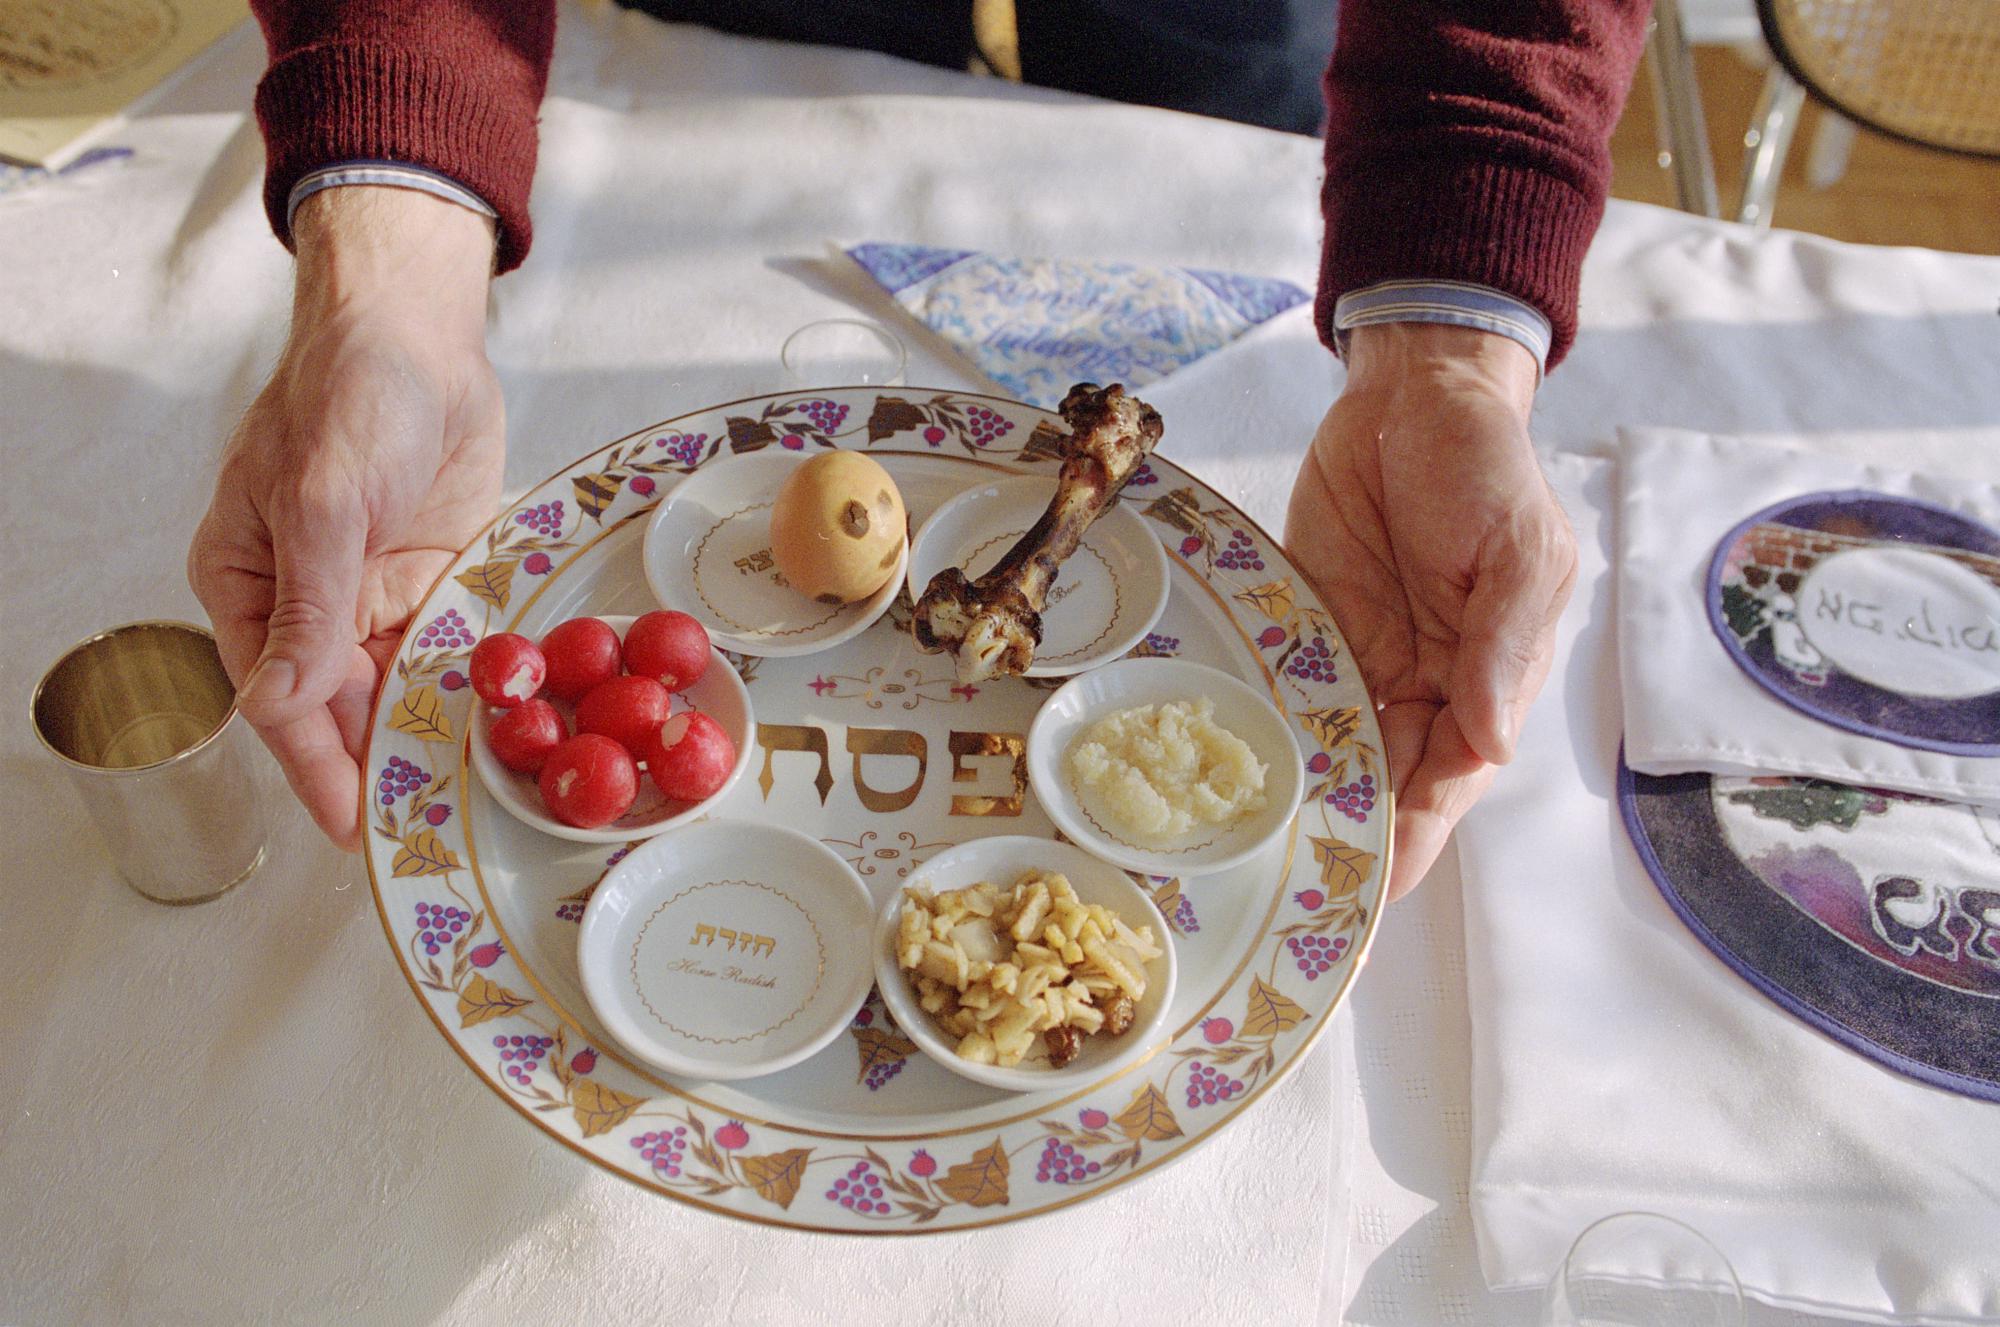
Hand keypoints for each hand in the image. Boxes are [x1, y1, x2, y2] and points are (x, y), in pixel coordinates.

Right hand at [188, 188, 503, 849]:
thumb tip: (280, 703)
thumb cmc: (349, 396)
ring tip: (464, 802)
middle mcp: (310, 599)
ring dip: (425, 736)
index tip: (354, 829)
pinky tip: (497, 734)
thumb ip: (310, 609)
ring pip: (397, 687)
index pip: (278, 699)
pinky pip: (448, 649)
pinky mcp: (436, 578)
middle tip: (422, 832)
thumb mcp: (323, 504)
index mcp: (250, 582)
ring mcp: (375, 591)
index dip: (317, 768)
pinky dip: (468, 688)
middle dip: (377, 766)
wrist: (419, 332)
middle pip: (341, 706)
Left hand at [1284, 323, 1575, 899]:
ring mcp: (1358, 661)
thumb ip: (1500, 645)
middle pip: (1384, 784)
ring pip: (1331, 753)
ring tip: (1255, 863)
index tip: (1379, 887)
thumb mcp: (1518, 550)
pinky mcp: (1303, 629)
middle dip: (1348, 840)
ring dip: (1300, 802)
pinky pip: (1283, 694)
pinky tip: (1224, 781)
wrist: (1410, 395)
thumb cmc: (1485, 467)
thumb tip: (1488, 741)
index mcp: (1486, 682)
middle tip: (1299, 902)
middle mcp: (1421, 687)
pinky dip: (1259, 736)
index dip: (1416, 833)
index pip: (1450, 778)